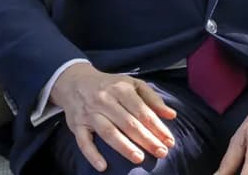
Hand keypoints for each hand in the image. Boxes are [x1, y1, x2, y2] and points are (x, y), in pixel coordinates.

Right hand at [49, 63, 176, 171]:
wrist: (75, 81)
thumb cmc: (111, 85)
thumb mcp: (133, 84)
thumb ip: (153, 99)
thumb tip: (171, 115)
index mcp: (121, 89)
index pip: (143, 111)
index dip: (157, 127)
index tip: (169, 141)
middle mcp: (105, 100)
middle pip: (128, 123)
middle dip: (146, 139)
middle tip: (161, 153)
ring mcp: (90, 113)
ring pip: (109, 132)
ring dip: (124, 147)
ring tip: (139, 159)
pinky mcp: (76, 125)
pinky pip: (84, 142)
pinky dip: (92, 155)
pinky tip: (103, 166)